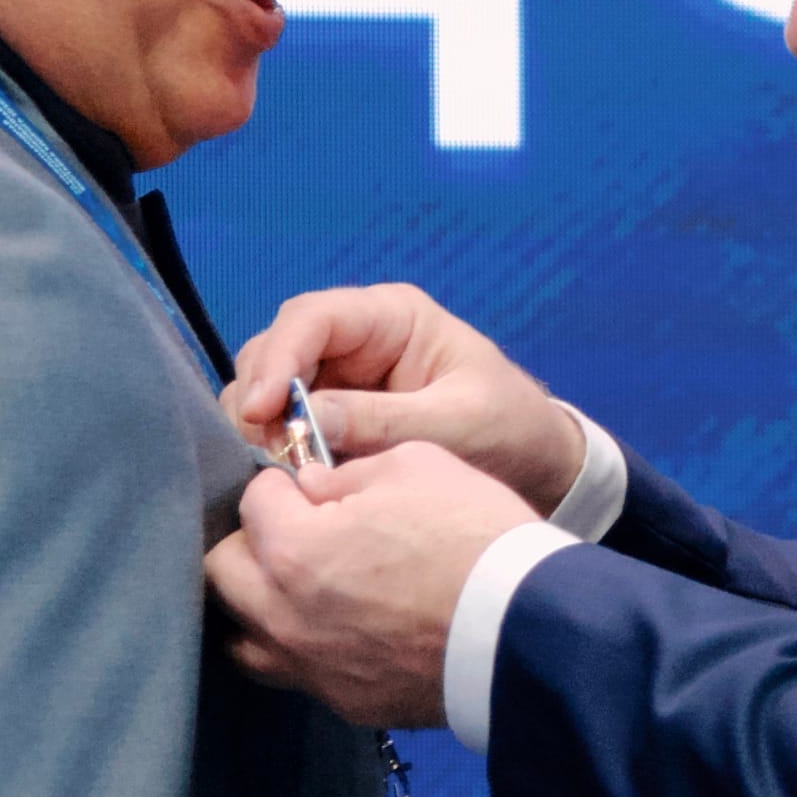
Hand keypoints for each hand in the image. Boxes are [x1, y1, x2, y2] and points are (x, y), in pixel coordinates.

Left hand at [206, 443, 535, 732]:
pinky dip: (302, 647)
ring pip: (242, 640)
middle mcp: (285, 618)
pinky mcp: (346, 704)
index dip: (279, 484)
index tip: (305, 485)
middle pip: (221, 573)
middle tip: (292, 530)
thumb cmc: (475, 536)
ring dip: (256, 606)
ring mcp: (313, 669)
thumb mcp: (415, 465)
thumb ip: (343, 474)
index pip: (250, 502)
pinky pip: (297, 673)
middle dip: (249, 542)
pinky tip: (337, 628)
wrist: (529, 630)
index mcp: (293, 551)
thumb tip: (311, 488)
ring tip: (294, 587)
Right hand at [228, 281, 584, 510]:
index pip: (312, 318)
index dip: (277, 359)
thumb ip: (383, 422)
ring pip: (270, 386)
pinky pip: (285, 423)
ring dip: (262, 426)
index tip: (260, 410)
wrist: (536, 466)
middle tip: (266, 452)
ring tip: (278, 469)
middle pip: (277, 348)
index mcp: (393, 318)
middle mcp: (356, 339)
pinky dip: (276, 447)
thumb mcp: (456, 427)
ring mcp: (341, 377)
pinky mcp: (334, 418)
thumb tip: (306, 423)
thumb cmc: (509, 431)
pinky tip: (287, 478)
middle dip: (260, 396)